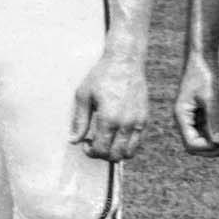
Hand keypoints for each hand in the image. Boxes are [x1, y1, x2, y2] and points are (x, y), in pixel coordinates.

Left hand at [70, 42, 148, 161]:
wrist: (125, 62)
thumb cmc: (101, 76)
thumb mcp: (83, 96)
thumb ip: (79, 121)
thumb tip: (73, 140)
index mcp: (109, 119)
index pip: (101, 150)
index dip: (90, 152)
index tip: (85, 143)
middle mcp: (126, 124)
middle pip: (116, 156)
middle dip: (102, 155)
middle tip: (94, 144)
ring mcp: (138, 122)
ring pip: (129, 152)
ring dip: (116, 152)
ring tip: (106, 140)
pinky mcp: (145, 118)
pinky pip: (137, 141)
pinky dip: (126, 144)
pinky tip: (116, 132)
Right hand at [172, 51, 218, 156]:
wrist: (203, 56)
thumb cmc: (205, 73)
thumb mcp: (210, 96)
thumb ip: (213, 119)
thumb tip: (218, 142)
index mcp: (181, 115)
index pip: (191, 144)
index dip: (207, 148)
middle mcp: (185, 119)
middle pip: (197, 146)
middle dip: (214, 148)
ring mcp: (194, 117)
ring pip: (205, 140)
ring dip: (218, 142)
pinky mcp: (202, 112)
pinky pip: (211, 130)